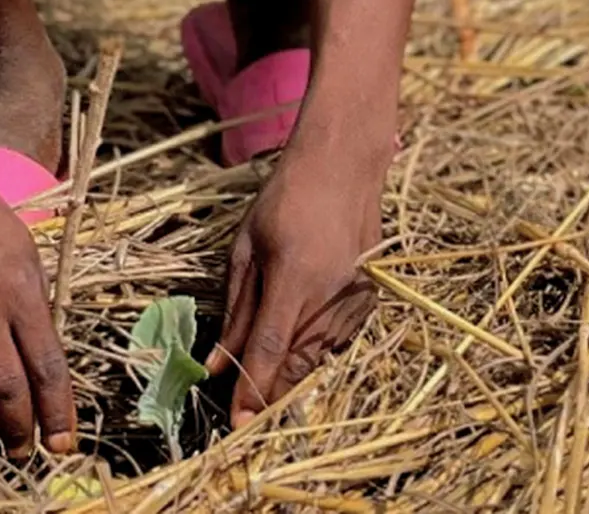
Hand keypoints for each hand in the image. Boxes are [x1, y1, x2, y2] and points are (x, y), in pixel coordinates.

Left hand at [207, 147, 382, 426]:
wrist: (345, 164)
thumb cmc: (287, 197)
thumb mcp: (247, 248)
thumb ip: (236, 310)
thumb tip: (217, 363)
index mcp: (295, 277)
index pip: (269, 351)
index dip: (250, 391)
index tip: (235, 424)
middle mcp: (331, 292)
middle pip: (298, 365)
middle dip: (270, 390)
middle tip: (243, 401)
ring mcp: (357, 295)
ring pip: (320, 358)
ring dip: (292, 372)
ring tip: (269, 368)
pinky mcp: (371, 294)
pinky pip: (340, 340)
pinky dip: (317, 350)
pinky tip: (300, 337)